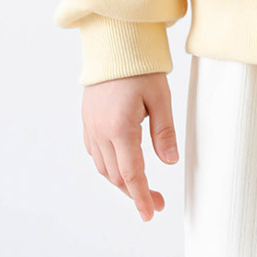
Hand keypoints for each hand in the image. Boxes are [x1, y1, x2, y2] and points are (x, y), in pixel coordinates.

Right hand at [82, 71, 179, 223]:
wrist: (114, 43)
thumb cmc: (140, 67)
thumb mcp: (160, 97)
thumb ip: (164, 132)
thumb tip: (169, 162)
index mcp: (120, 128)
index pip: (131, 174)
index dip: (141, 197)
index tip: (151, 213)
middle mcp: (100, 132)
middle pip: (116, 176)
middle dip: (135, 193)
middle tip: (157, 202)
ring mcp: (91, 126)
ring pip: (103, 168)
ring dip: (121, 182)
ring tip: (141, 187)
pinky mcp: (87, 120)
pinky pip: (95, 153)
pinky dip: (108, 166)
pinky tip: (121, 166)